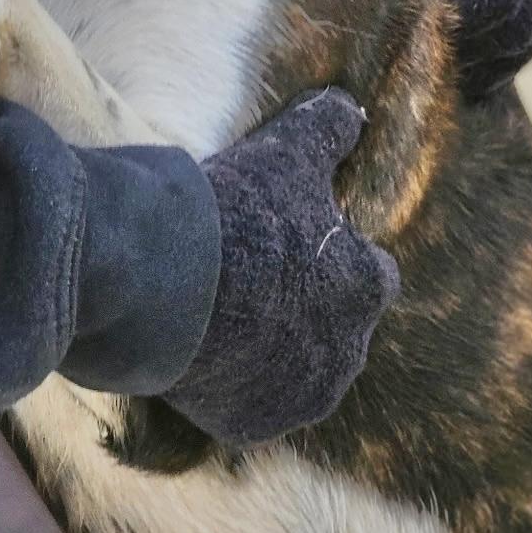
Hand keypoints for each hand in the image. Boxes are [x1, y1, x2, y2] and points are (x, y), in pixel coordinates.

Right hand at [163, 90, 398, 447]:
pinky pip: (250, 408)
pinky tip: (203, 359)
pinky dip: (233, 390)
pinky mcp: (252, 424)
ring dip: (273, 353)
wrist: (161, 281)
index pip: (370, 274)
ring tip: (224, 323)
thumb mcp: (287, 150)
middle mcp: (349, 352)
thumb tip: (352, 108)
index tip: (295, 247)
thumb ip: (330, 127)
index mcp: (367, 286)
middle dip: (305, 311)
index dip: (332, 258)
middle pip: (335, 330)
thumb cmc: (235, 212)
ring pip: (297, 374)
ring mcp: (300, 395)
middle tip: (252, 285)